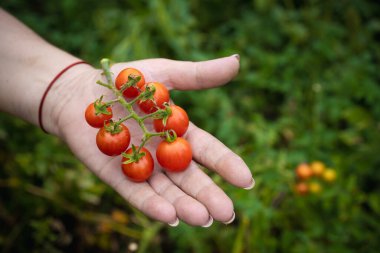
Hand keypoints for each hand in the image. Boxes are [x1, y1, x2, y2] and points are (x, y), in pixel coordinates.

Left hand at [53, 55, 253, 225]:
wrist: (80, 93)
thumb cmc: (125, 83)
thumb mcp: (164, 74)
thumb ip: (198, 75)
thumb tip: (237, 62)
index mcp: (179, 134)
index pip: (208, 152)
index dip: (227, 165)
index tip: (246, 180)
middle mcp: (164, 156)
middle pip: (190, 179)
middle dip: (209, 196)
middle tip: (227, 215)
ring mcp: (142, 168)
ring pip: (167, 192)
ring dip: (184, 206)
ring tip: (202, 218)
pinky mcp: (117, 176)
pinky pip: (136, 194)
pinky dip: (151, 205)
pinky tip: (168, 216)